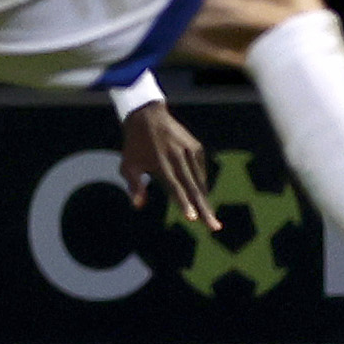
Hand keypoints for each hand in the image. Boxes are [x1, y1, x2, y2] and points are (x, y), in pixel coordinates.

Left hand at [120, 101, 215, 230]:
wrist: (148, 116)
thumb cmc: (135, 145)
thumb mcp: (128, 165)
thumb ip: (135, 186)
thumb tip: (138, 206)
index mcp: (162, 164)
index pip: (175, 188)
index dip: (184, 204)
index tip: (192, 218)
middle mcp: (179, 157)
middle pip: (194, 189)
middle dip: (204, 209)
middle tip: (214, 227)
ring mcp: (190, 151)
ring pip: (199, 181)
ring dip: (203, 200)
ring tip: (208, 217)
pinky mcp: (197, 148)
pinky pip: (200, 171)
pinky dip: (199, 183)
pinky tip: (197, 193)